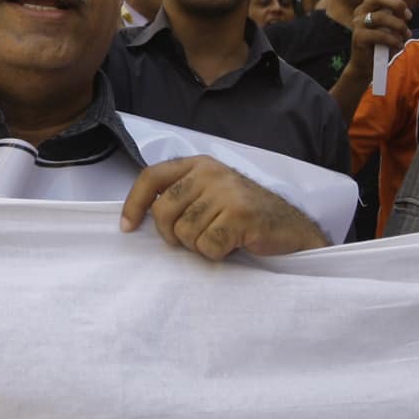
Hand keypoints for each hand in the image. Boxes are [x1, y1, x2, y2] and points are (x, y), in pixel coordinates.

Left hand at [120, 156, 328, 259]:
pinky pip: (207, 245)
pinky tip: (234, 244)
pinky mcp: (239, 214)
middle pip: (163, 212)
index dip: (134, 204)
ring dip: (200, 245)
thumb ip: (181, 196)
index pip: (152, 177)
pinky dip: (217, 253)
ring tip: (221, 238)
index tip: (127, 227)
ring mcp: (226, 191)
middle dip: (173, 235)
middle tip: (196, 239)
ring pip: (185, 233)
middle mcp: (211, 172)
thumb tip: (140, 217)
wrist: (291, 229)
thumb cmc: (246, 216)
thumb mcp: (211, 194)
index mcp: (199, 164)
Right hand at [347, 0, 413, 66]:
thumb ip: (393, 15)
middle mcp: (361, 11)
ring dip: (399, 26)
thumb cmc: (381, 43)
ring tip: (406, 35)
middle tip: (408, 16)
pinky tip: (398, 46)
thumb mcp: (389, 26)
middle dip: (396, 4)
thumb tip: (406, 12)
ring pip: (381, 17)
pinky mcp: (359, 37)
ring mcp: (358, 24)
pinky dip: (393, 40)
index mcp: (368, 5)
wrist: (367, 65)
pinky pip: (379, 34)